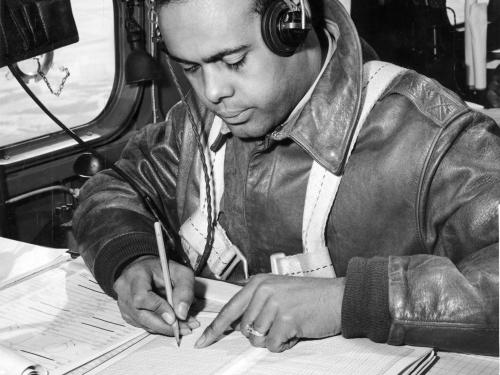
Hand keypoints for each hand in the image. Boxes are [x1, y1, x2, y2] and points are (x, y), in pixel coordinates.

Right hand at [113, 255, 199, 335]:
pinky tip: (173, 324)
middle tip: (186, 327)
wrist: (145, 269)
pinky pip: (143, 325)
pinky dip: (159, 327)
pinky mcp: (126, 314)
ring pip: (144, 323)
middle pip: (141, 315)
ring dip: (165, 328)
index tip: (175, 318)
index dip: (158, 309)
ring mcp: (123, 304)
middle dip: (166, 325)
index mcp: (136, 275)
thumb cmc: (162, 270)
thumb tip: (182, 314)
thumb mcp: (180, 272)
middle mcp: (125, 290)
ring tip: (184, 326)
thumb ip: (184, 290)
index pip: (141, 297)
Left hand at [195, 274, 344, 351]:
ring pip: (257, 339)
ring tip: (289, 325)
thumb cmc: (310, 296)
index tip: (202, 341)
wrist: (338, 297)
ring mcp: (274, 304)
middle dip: (259, 333)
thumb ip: (257, 303)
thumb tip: (239, 324)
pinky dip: (284, 344)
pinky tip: (296, 331)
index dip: (215, 329)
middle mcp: (263, 291)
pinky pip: (273, 345)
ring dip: (273, 338)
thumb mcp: (278, 291)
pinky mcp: (286, 320)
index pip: (230, 309)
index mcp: (258, 283)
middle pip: (243, 329)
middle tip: (280, 323)